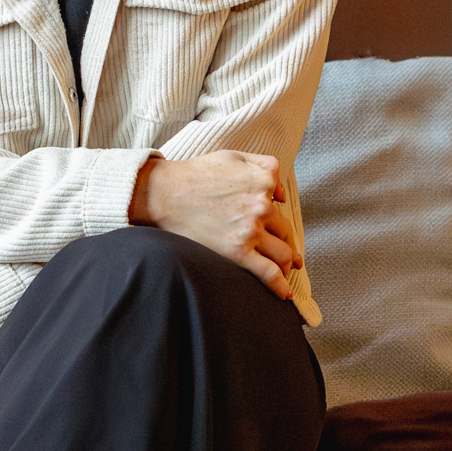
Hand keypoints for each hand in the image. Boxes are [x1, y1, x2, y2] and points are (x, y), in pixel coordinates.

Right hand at [130, 150, 296, 296]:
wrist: (165, 194)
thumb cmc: (195, 174)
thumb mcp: (234, 156)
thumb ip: (264, 166)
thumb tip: (281, 195)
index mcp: (263, 182)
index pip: (281, 205)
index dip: (276, 216)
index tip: (273, 226)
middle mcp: (262, 207)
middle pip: (285, 232)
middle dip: (285, 243)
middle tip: (285, 253)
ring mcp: (251, 231)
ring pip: (283, 253)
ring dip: (287, 264)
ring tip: (285, 271)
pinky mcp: (238, 252)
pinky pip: (269, 272)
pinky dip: (280, 285)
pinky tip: (284, 294)